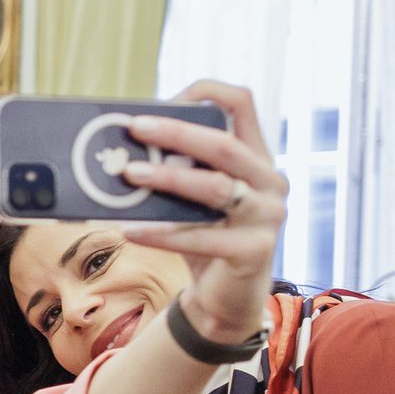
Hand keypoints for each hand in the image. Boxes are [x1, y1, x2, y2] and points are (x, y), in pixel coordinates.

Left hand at [117, 81, 285, 345]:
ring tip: (128, 174)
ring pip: (215, 188)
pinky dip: (162, 233)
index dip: (207, 93)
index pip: (243, 104)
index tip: (167, 97)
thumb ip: (177, 172)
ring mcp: (267, 217)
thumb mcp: (192, 201)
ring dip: (168, 178)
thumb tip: (124, 149)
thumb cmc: (204, 239)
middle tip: (134, 128)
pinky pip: (202, 238)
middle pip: (224, 145)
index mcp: (257, 157)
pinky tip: (129, 230)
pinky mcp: (254, 251)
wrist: (225, 300)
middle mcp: (270, 181)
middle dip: (177, 133)